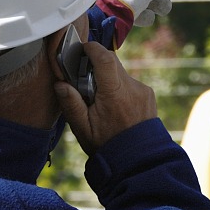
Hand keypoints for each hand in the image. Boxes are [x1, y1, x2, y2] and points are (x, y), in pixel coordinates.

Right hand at [54, 38, 159, 154]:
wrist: (138, 161)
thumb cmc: (107, 146)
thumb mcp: (83, 129)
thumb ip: (71, 104)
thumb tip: (60, 84)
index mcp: (114, 94)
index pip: (105, 58)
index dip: (92, 48)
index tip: (82, 47)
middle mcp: (132, 88)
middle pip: (112, 62)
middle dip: (96, 65)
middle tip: (84, 82)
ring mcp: (143, 90)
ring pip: (120, 73)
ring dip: (108, 79)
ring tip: (100, 101)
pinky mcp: (148, 95)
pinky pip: (130, 83)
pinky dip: (119, 88)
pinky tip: (114, 107)